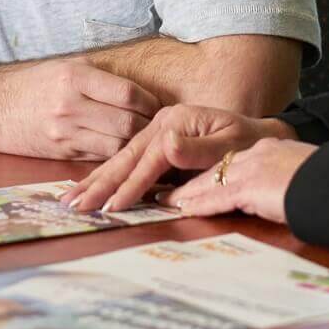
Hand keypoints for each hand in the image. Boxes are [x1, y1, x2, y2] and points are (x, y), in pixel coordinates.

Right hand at [0, 59, 158, 160]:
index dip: (150, 101)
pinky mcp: (63, 152)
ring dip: (136, 144)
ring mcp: (66, 132)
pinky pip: (100, 157)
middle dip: (149, 126)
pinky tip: (126, 151)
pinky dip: (117, 156)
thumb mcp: (66, 66)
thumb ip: (101, 75)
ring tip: (147, 139)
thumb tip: (142, 87)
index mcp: (75, 77)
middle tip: (160, 125)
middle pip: (127, 123)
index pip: (127, 93)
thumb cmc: (35, 84)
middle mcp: (71, 105)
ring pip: (117, 145)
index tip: (158, 104)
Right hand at [62, 103, 294, 212]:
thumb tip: (167, 145)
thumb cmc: (248, 142)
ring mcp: (156, 131)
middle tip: (73, 205)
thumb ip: (198, 148)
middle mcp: (161, 123)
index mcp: (176, 121)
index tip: (112, 207)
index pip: (148, 159)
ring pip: (121, 159)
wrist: (258, 133)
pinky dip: (107, 175)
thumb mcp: (230, 144)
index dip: (130, 184)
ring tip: (70, 199)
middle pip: (125, 157)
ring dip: (96, 180)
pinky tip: (91, 187)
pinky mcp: (155, 141)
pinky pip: (127, 160)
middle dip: (99, 184)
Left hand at [165, 137, 317, 224]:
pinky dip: (199, 204)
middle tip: (162, 189)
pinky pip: (220, 196)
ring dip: (184, 194)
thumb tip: (277, 192)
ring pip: (209, 180)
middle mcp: (256, 155)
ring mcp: (253, 169)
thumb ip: (283, 179)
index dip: (205, 173)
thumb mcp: (301, 174)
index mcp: (267, 151)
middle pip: (212, 168)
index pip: (228, 161)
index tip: (188, 181)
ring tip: (162, 202)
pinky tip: (184, 210)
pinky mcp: (254, 186)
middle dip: (186, 180)